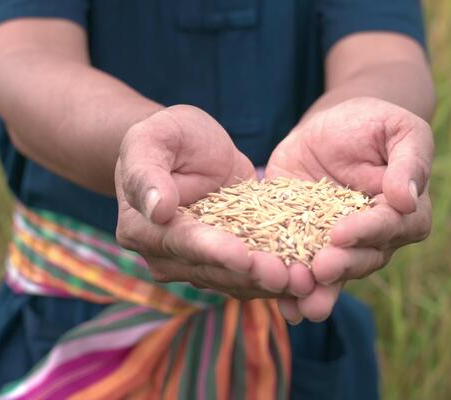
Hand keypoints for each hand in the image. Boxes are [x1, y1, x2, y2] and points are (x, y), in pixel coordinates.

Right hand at [115, 105, 290, 298]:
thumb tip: (158, 210)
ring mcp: (195, 263)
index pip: (181, 242)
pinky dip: (279, 281)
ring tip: (305, 282)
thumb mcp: (153, 138)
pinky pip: (251, 277)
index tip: (244, 256)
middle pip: (211, 270)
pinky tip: (309, 280)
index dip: (213, 251)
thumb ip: (148, 172)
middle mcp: (165, 255)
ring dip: (269, 284)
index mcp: (141, 228)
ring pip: (234, 281)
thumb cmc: (168, 135)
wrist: (189, 148)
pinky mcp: (226, 262)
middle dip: (251, 275)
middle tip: (288, 276)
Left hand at [265, 97, 433, 321]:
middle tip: (320, 270)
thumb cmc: (372, 124)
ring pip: (334, 276)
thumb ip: (410, 161)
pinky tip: (281, 306)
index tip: (341, 233)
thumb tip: (407, 199)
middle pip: (362, 259)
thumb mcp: (397, 129)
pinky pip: (301, 271)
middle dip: (341, 267)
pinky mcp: (306, 245)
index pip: (389, 226)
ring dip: (318, 292)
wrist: (331, 127)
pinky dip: (291, 291)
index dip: (366, 231)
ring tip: (301, 304)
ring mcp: (340, 247)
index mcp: (403, 213)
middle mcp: (374, 239)